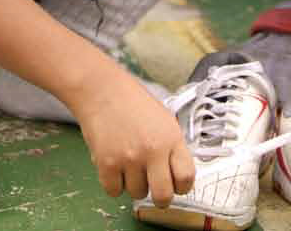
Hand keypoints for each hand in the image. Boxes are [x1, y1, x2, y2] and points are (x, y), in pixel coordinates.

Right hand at [73, 66, 193, 206]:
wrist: (104, 91)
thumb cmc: (134, 104)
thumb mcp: (165, 120)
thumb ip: (173, 147)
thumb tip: (178, 175)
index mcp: (171, 138)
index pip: (186, 177)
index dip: (183, 186)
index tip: (177, 185)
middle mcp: (152, 150)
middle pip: (163, 196)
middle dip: (161, 198)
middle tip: (155, 189)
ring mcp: (129, 158)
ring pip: (137, 194)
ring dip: (135, 185)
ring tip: (130, 165)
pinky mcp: (106, 164)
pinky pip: (114, 191)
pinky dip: (114, 184)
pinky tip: (115, 166)